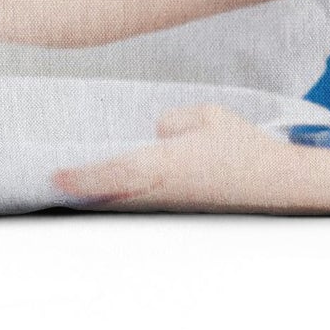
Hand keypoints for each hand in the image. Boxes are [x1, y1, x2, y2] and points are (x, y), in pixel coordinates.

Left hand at [52, 104, 309, 211]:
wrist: (273, 184)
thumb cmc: (242, 147)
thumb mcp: (207, 116)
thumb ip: (173, 120)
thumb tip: (154, 130)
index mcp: (165, 165)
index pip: (112, 172)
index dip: (81, 177)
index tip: (56, 176)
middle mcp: (163, 192)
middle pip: (110, 195)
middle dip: (82, 190)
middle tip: (57, 180)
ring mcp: (172, 207)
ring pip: (125, 204)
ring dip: (102, 195)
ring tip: (77, 183)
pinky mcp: (181, 213)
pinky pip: (144, 206)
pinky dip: (124, 198)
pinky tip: (116, 189)